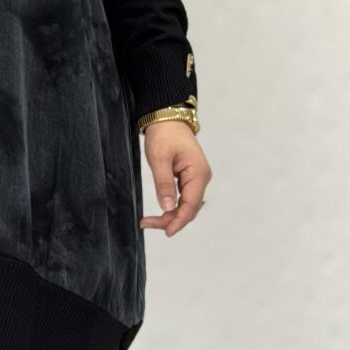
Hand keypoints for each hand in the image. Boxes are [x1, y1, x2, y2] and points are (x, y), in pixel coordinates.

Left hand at [140, 122, 210, 236]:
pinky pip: (184, 197)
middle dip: (171, 220)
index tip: (165, 232)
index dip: (178, 221)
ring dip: (171, 215)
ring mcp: (197, 178)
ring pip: (187, 205)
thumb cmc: (164, 134)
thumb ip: (164, 184)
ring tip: (150, 220)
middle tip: (147, 224)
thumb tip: (168, 207)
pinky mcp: (190, 177)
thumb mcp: (160, 159)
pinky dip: (173, 206)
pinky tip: (162, 211)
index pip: (191, 205)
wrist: (167, 118)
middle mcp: (201, 178)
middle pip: (190, 208)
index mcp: (198, 174)